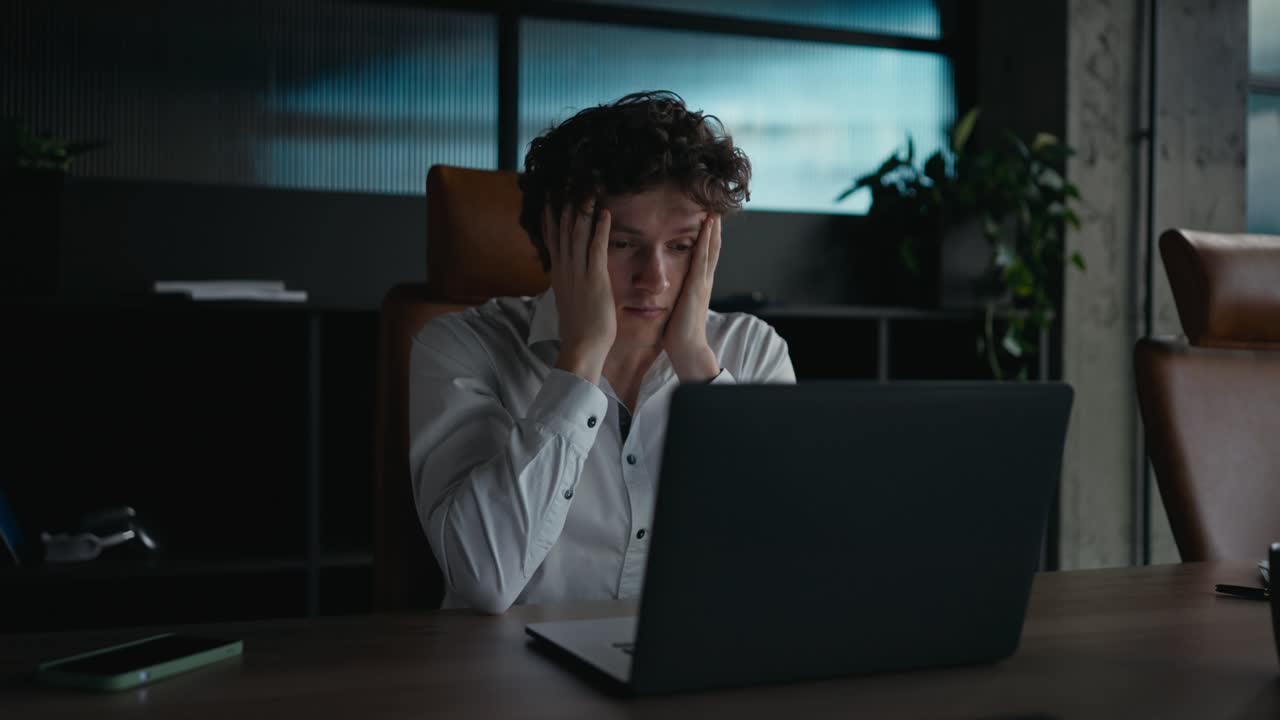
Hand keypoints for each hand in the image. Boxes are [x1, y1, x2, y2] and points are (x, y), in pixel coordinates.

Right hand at [545, 198, 614, 384]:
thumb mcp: (570, 301)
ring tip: (587, 190)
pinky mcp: (595, 278)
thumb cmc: (580, 328)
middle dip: (566, 205)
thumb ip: (570, 285)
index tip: (550, 199)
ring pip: (578, 234)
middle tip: (567, 183)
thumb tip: (570, 278)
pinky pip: (597, 248)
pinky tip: (605, 213)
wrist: (582, 346)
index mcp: (559, 274)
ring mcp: (578, 273)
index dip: (551, 217)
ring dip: (583, 210)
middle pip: (563, 230)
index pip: (552, 239)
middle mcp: (565, 269)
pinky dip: (600, 229)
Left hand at [663, 214, 720, 381]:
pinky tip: (706, 228)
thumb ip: (677, 297)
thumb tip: (669, 292)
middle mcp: (704, 281)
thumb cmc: (679, 333)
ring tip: (714, 212)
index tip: (707, 222)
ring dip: (713, 230)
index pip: (705, 257)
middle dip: (714, 230)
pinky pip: (702, 259)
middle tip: (716, 210)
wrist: (687, 348)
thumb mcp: (678, 308)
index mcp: (699, 286)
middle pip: (713, 249)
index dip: (707, 240)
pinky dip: (706, 241)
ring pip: (711, 250)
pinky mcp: (697, 286)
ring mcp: (703, 283)